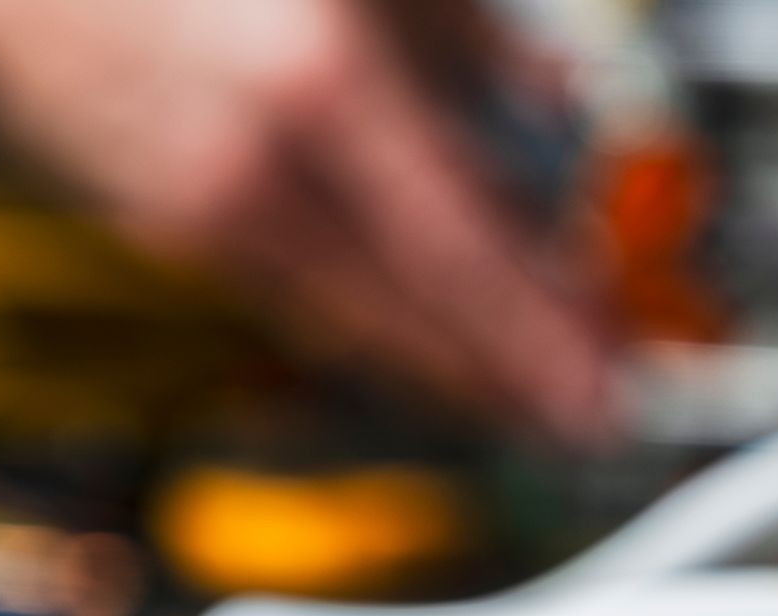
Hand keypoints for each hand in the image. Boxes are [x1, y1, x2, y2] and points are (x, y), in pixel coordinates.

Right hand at [0, 0, 616, 443]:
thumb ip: (475, 37)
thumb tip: (561, 94)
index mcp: (327, 79)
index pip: (470, 249)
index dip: (547, 336)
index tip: (608, 389)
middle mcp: (265, 164)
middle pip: (422, 314)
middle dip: (518, 380)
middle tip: (591, 416)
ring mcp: (205, 208)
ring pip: (362, 326)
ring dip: (456, 369)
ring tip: (534, 397)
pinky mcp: (169, 226)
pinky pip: (303, 303)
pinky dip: (381, 333)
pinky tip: (434, 348)